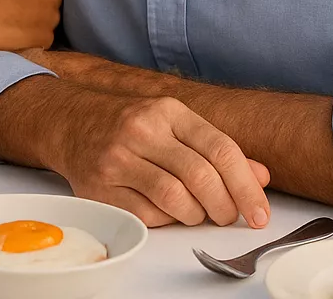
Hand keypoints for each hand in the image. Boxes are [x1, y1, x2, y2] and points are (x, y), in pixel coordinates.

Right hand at [47, 88, 270, 228]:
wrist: (71, 123)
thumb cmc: (132, 127)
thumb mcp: (176, 126)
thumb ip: (218, 150)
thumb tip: (261, 176)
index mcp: (169, 111)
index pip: (220, 149)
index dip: (246, 186)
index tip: (260, 213)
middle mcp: (142, 130)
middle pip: (201, 177)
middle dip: (225, 206)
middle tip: (229, 217)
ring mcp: (118, 158)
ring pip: (175, 199)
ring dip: (196, 216)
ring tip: (198, 215)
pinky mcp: (99, 187)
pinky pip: (147, 215)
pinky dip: (167, 221)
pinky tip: (169, 213)